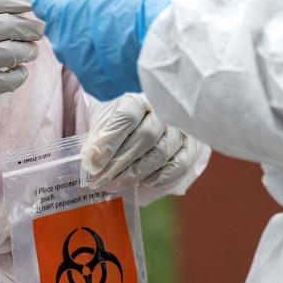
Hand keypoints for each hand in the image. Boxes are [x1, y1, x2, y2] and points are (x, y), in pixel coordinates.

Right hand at [0, 0, 43, 113]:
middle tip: (37, 31)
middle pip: (20, 25)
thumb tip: (13, 5)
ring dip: (29, 52)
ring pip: (19, 52)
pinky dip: (20, 75)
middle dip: (34, 28)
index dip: (28, 3)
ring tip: (28, 51)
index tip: (33, 7)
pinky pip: (10, 80)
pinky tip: (18, 72)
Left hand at [31, 0, 181, 100]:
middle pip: (59, 28)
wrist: (165, 39)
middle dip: (75, 19)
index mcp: (59, 13)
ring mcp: (79, 68)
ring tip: (119, 32)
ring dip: (89, 42)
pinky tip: (125, 51)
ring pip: (77, 51)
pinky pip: (94, 71)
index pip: (41, 2)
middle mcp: (62, 44)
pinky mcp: (97, 86)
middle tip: (105, 11)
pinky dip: (105, 62)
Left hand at [84, 94, 202, 191]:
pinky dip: (161, 177)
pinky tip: (143, 183)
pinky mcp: (191, 145)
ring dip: (135, 174)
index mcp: (138, 97)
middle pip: (144, 138)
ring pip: (160, 153)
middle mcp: (162, 109)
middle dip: (118, 164)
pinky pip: (180, 164)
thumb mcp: (103, 121)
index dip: (108, 142)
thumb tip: (91, 162)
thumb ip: (97, 139)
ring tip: (114, 185)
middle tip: (99, 181)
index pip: (126, 117)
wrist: (141, 119)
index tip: (91, 164)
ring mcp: (179, 128)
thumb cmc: (119, 119)